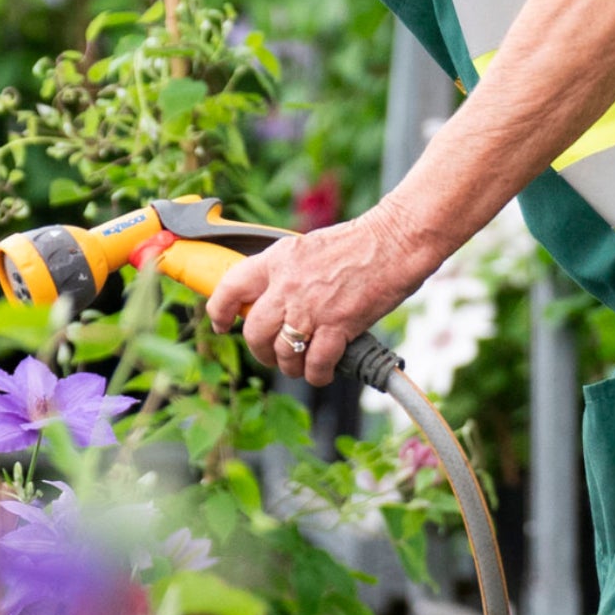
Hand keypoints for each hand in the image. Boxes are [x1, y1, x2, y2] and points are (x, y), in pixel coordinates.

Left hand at [199, 211, 437, 386]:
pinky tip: (321, 372)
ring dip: (289, 366)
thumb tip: (269, 297)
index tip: (221, 325)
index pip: (229, 288)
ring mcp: (311, 307)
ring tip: (299, 366)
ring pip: (282, 352)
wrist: (396, 240)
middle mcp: (287, 285)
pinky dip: (316, 374)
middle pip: (254, 332)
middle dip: (259, 351)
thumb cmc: (357, 244)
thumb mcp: (305, 248)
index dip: (218, 311)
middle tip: (270, 354)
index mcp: (276, 260)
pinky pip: (316, 362)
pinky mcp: (339, 324)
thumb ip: (284, 272)